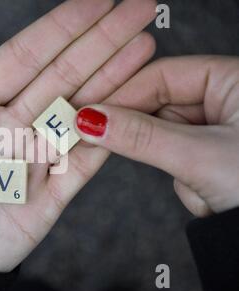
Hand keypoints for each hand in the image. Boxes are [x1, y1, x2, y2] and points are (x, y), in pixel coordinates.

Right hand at [75, 56, 238, 217]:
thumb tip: (91, 121)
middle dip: (148, 137)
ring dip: (174, 167)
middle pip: (159, 107)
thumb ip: (140, 136)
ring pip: (166, 139)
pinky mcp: (213, 156)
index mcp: (232, 81)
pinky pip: (179, 160)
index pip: (160, 76)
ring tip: (202, 183)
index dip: (121, 95)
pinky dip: (187, 180)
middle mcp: (226, 100)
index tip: (87, 113)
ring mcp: (219, 130)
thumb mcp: (200, 157)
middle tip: (103, 143)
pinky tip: (209, 192)